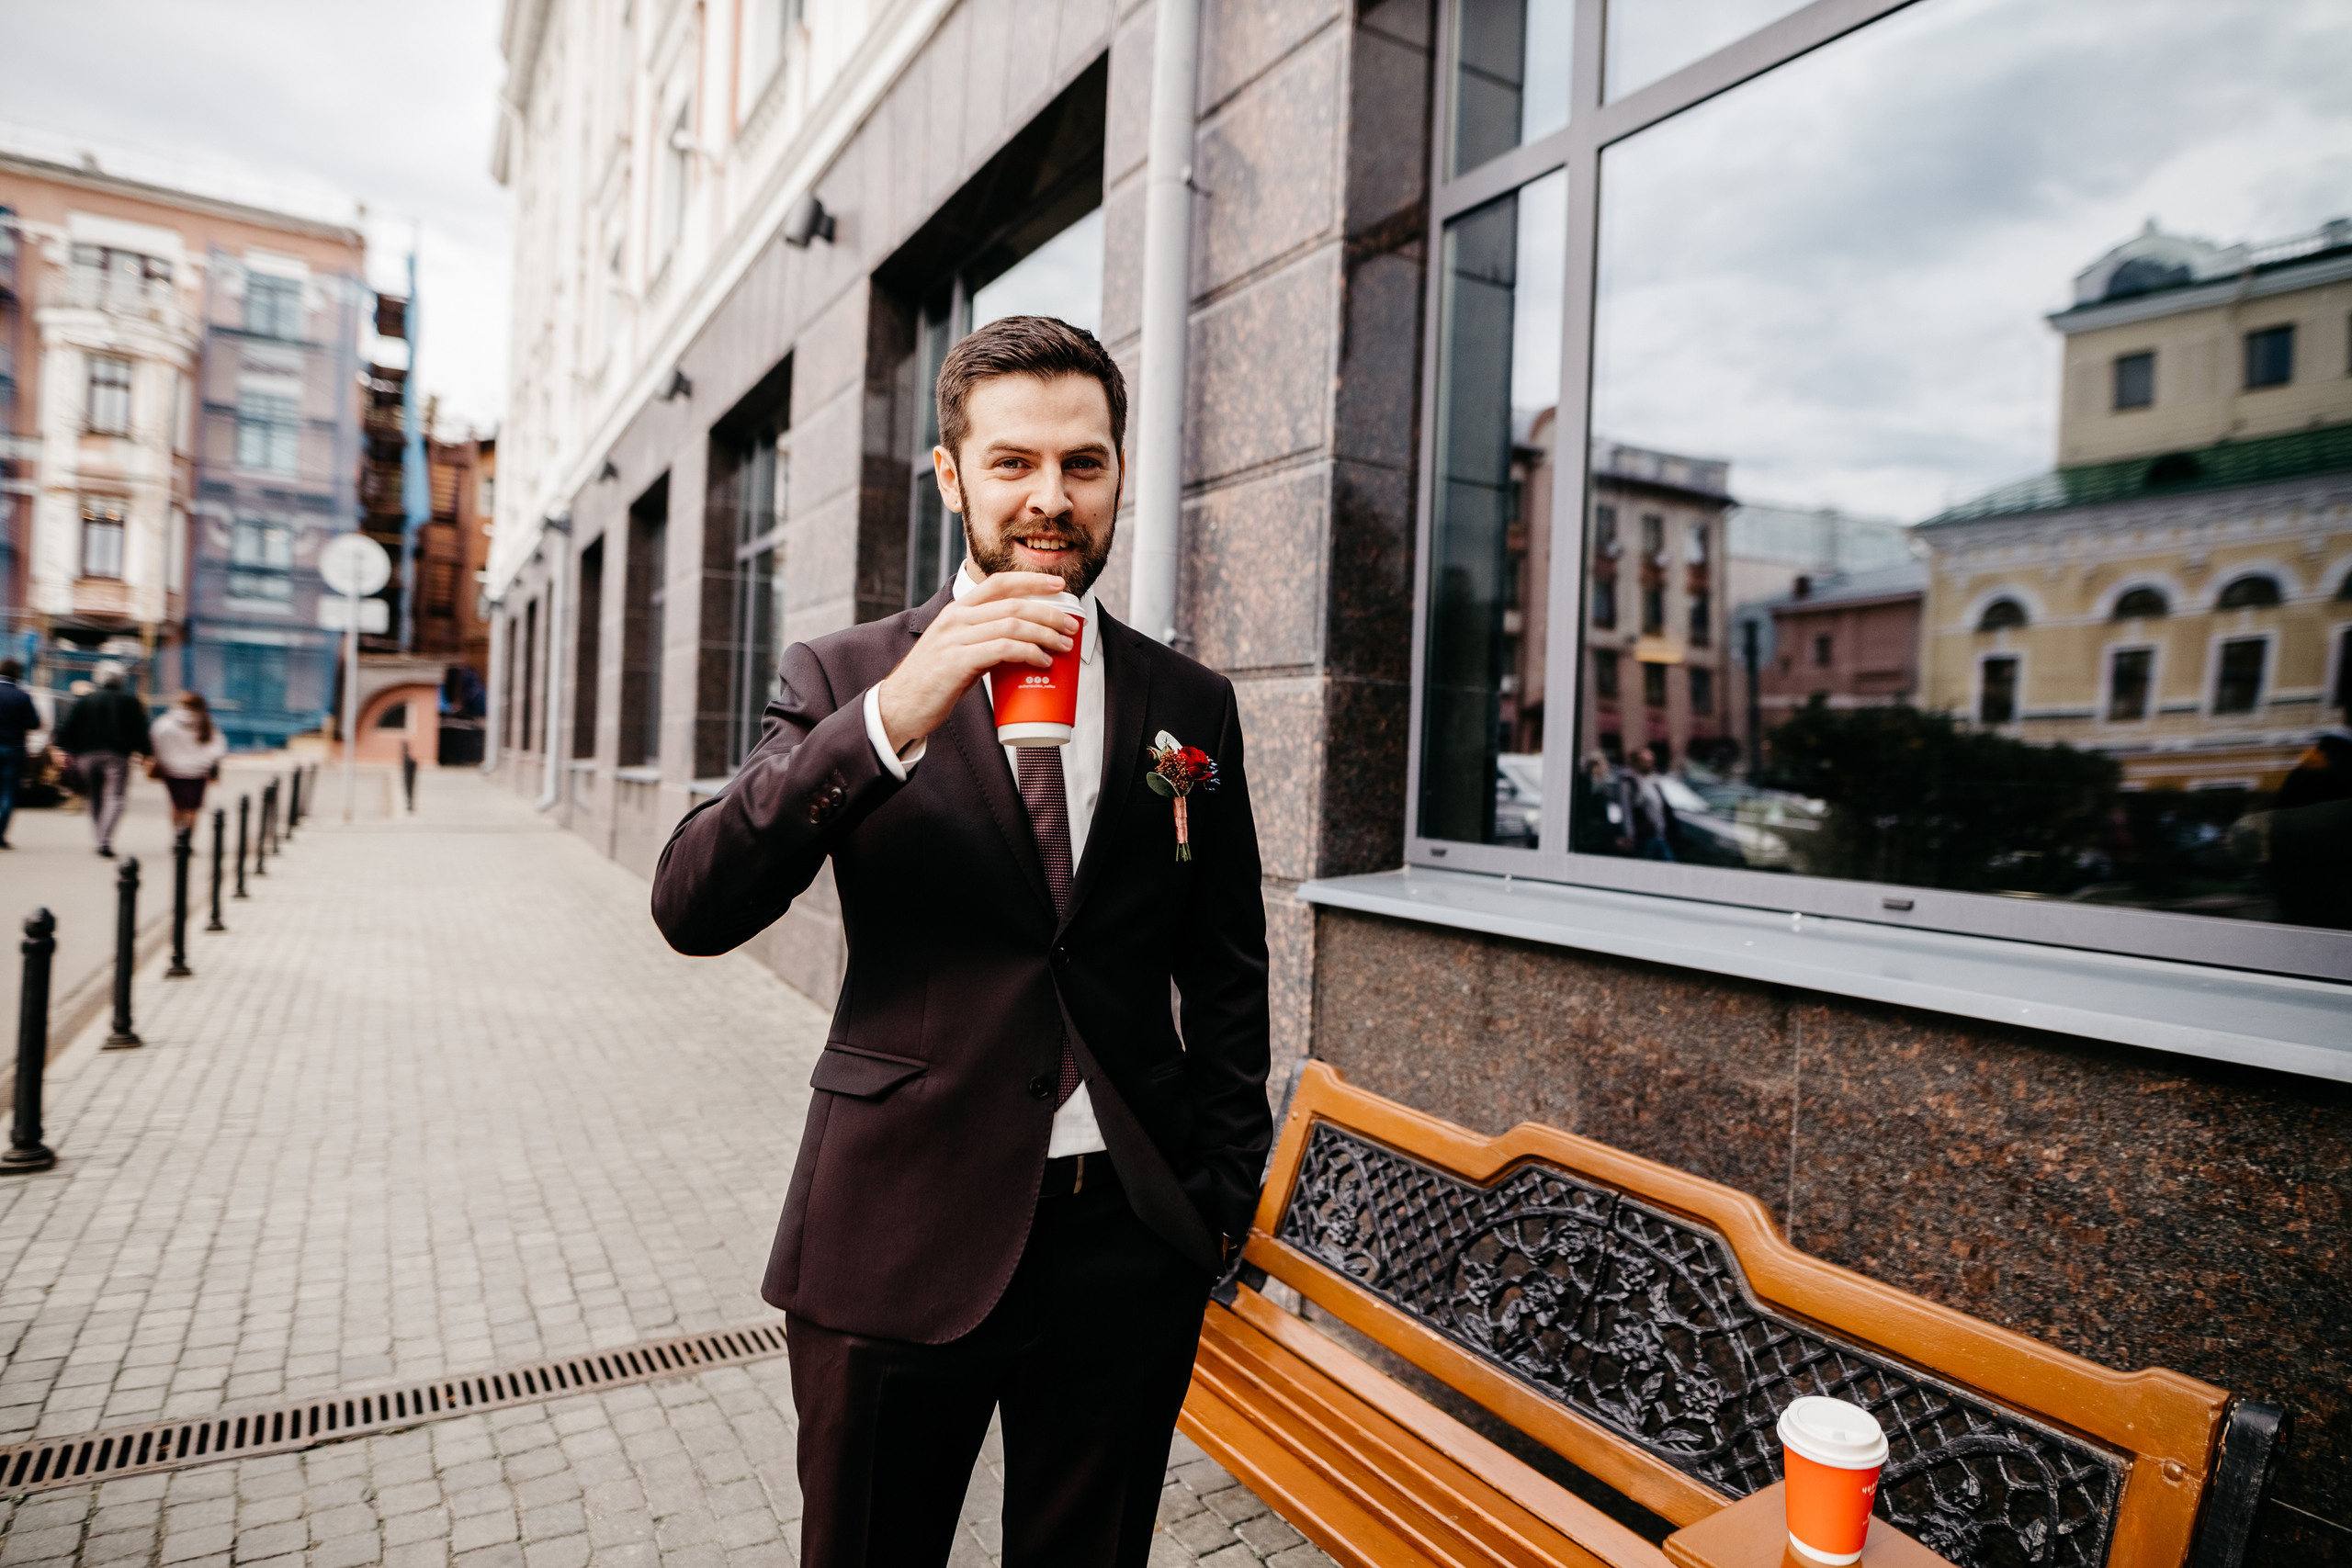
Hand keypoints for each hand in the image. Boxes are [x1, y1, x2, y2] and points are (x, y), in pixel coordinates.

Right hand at [875, 571, 1074, 752]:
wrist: (900, 706)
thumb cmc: (934, 680)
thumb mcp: (958, 649)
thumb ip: (984, 639)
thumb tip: (1023, 642)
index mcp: (957, 610)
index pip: (998, 582)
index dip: (1032, 581)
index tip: (1060, 586)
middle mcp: (955, 618)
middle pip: (1013, 604)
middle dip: (1049, 613)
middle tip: (1072, 625)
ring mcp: (954, 639)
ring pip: (1012, 624)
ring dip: (1045, 634)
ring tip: (1064, 645)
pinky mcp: (957, 662)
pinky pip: (1003, 649)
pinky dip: (1029, 652)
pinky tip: (1042, 660)